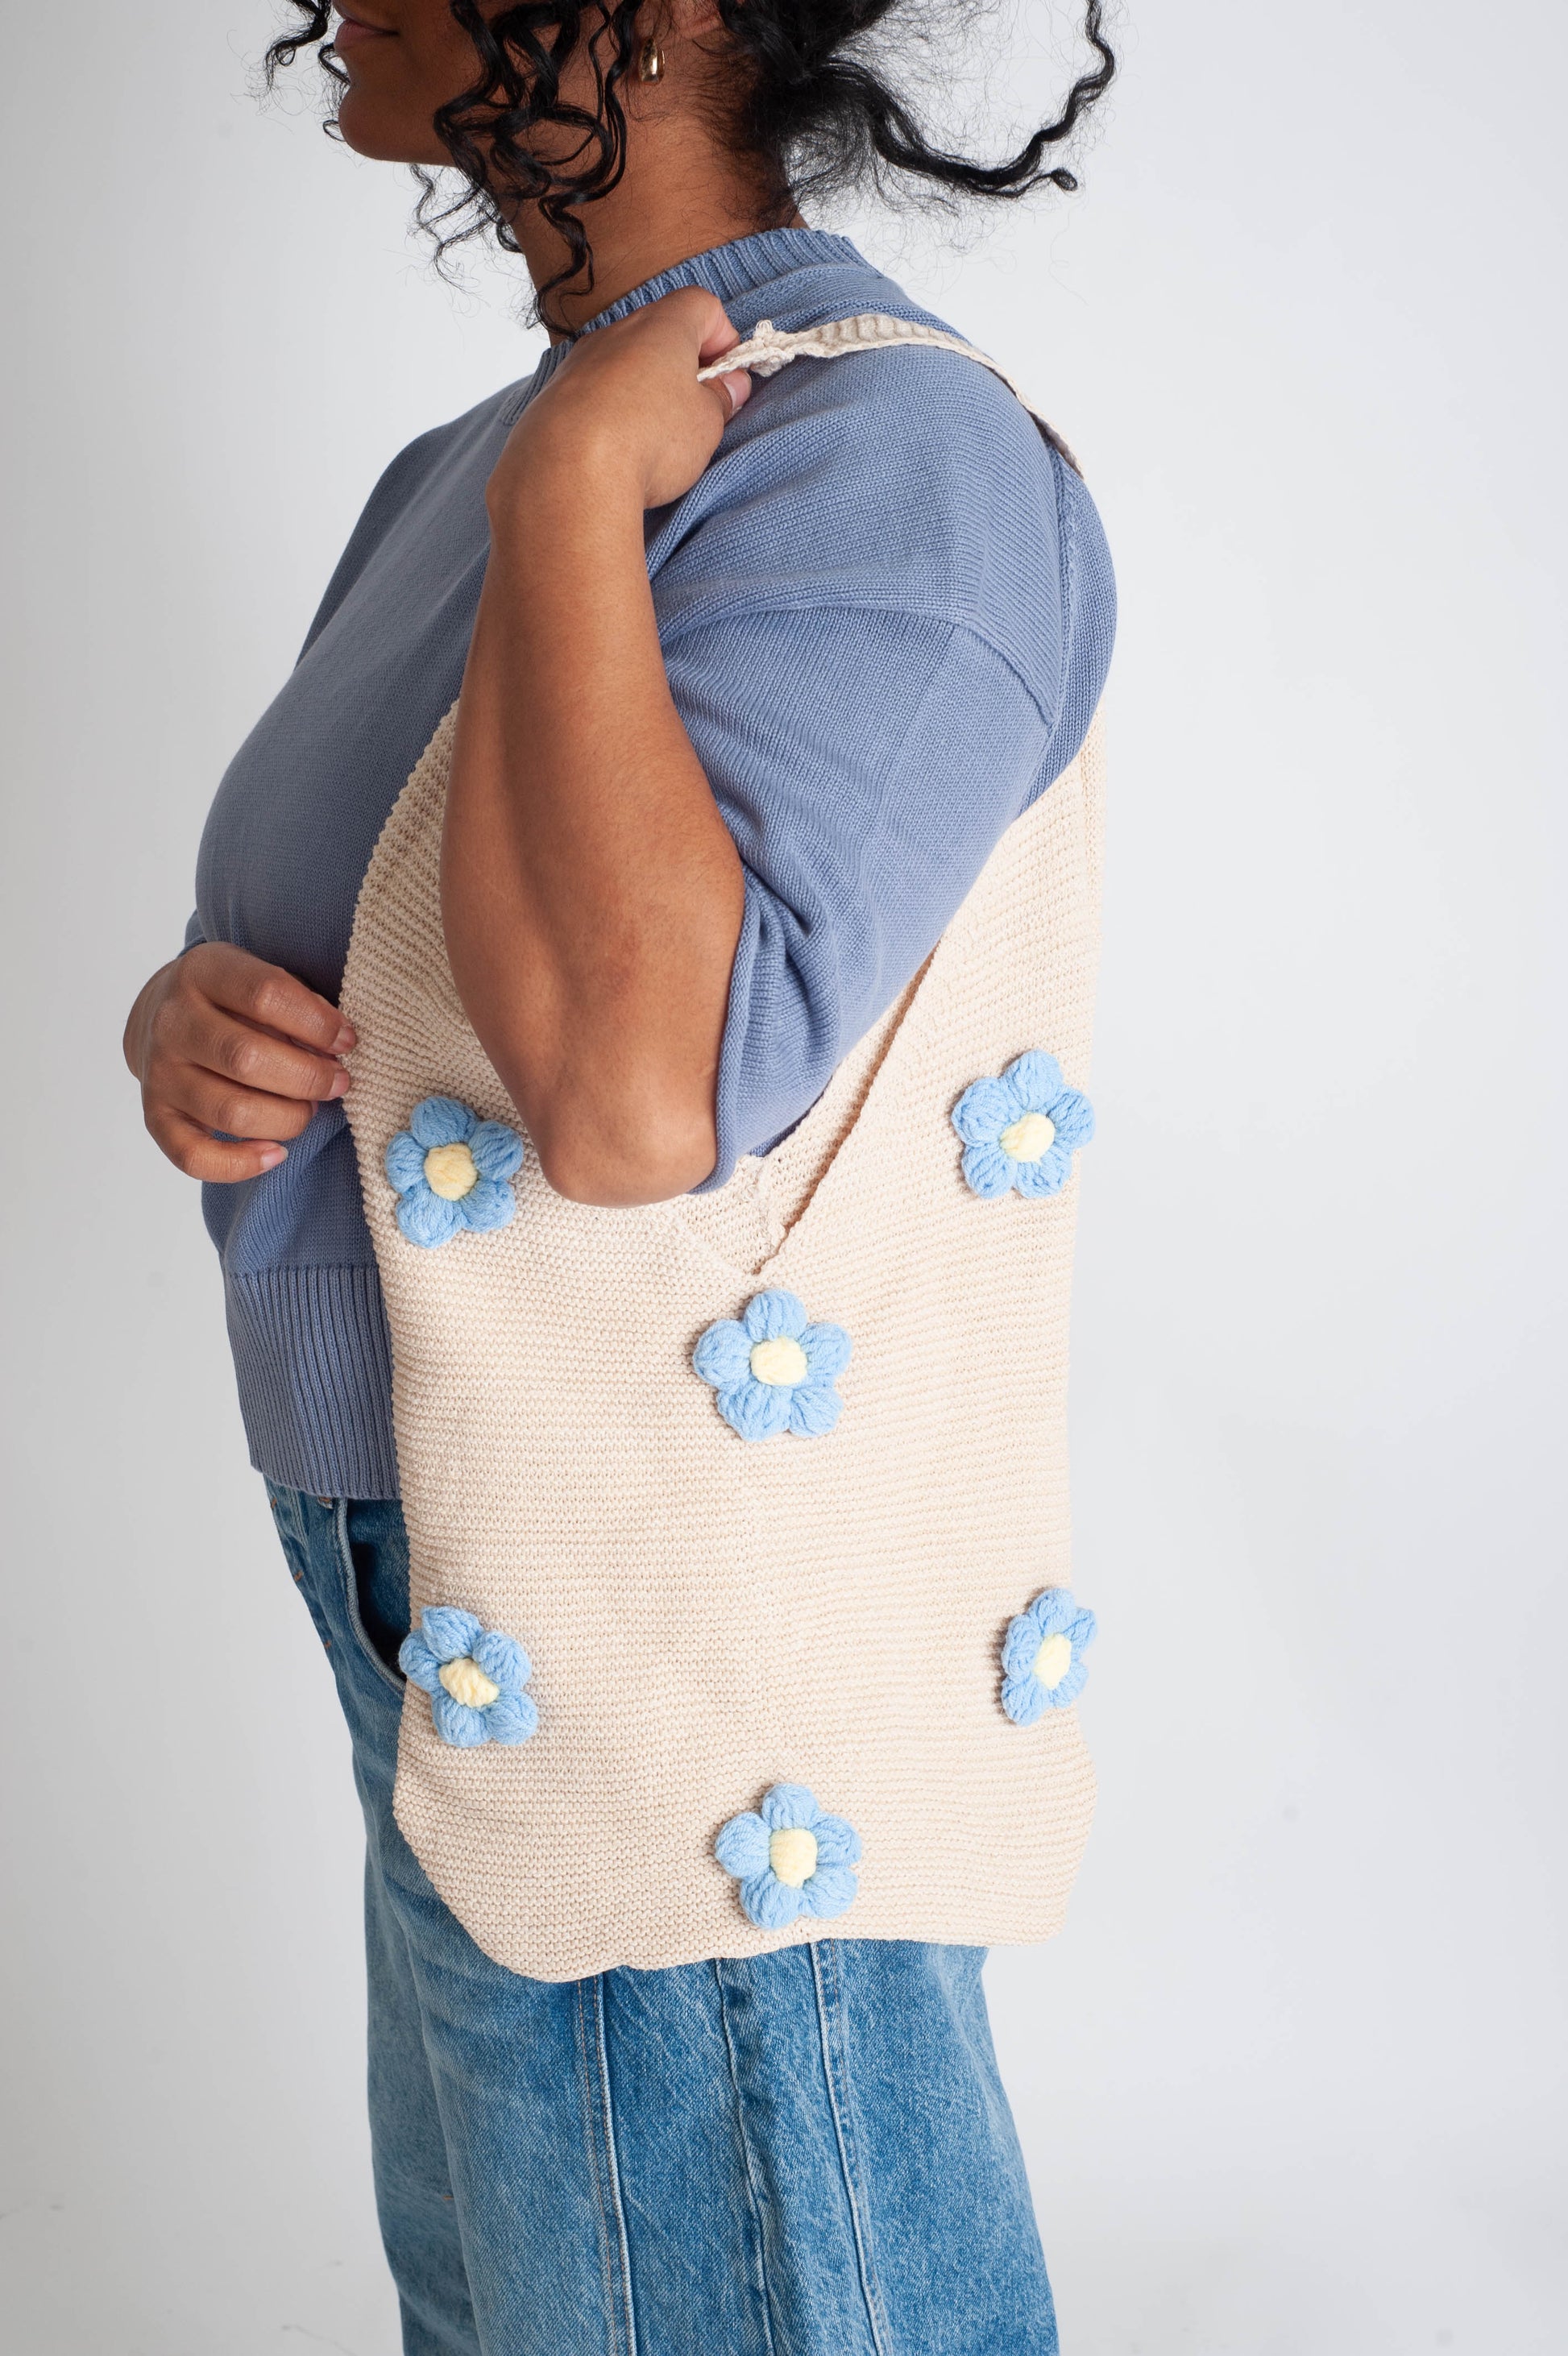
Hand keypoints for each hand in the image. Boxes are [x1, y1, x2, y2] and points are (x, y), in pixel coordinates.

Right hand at [123, 942, 354, 1182]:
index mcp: (202, 972)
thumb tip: (340, 1046)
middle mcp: (172, 1022)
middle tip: (338, 1083)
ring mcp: (159, 1072)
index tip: (347, 1041)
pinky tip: (276, 1153)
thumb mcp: (261, 976)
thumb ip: (298, 1003)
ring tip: (309, 1109)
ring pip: (230, 1111)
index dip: (318, 1023)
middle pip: (246, 1058)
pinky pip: (193, 1156)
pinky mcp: (155, 1115)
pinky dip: (240, 1165)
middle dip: (309, 1078)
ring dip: (287, 1119)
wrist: (161, 1014)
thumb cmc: (232, 999)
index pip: (266, 995)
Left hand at [488, 286, 751, 516]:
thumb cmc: (646, 440)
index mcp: (662, 325)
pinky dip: (610, 413)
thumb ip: (721, 398)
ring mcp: (581, 361)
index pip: (702, 305)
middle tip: (696, 414)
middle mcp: (617, 332)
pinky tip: (616, 451)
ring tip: (653, 440)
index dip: (723, 339)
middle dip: (683, 369)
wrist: (567, 474)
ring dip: (644, 392)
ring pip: (623, 363)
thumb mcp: (707, 424)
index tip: (727, 380)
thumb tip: (729, 385)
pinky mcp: (555, 395)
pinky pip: (593, 393)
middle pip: (659, 333)